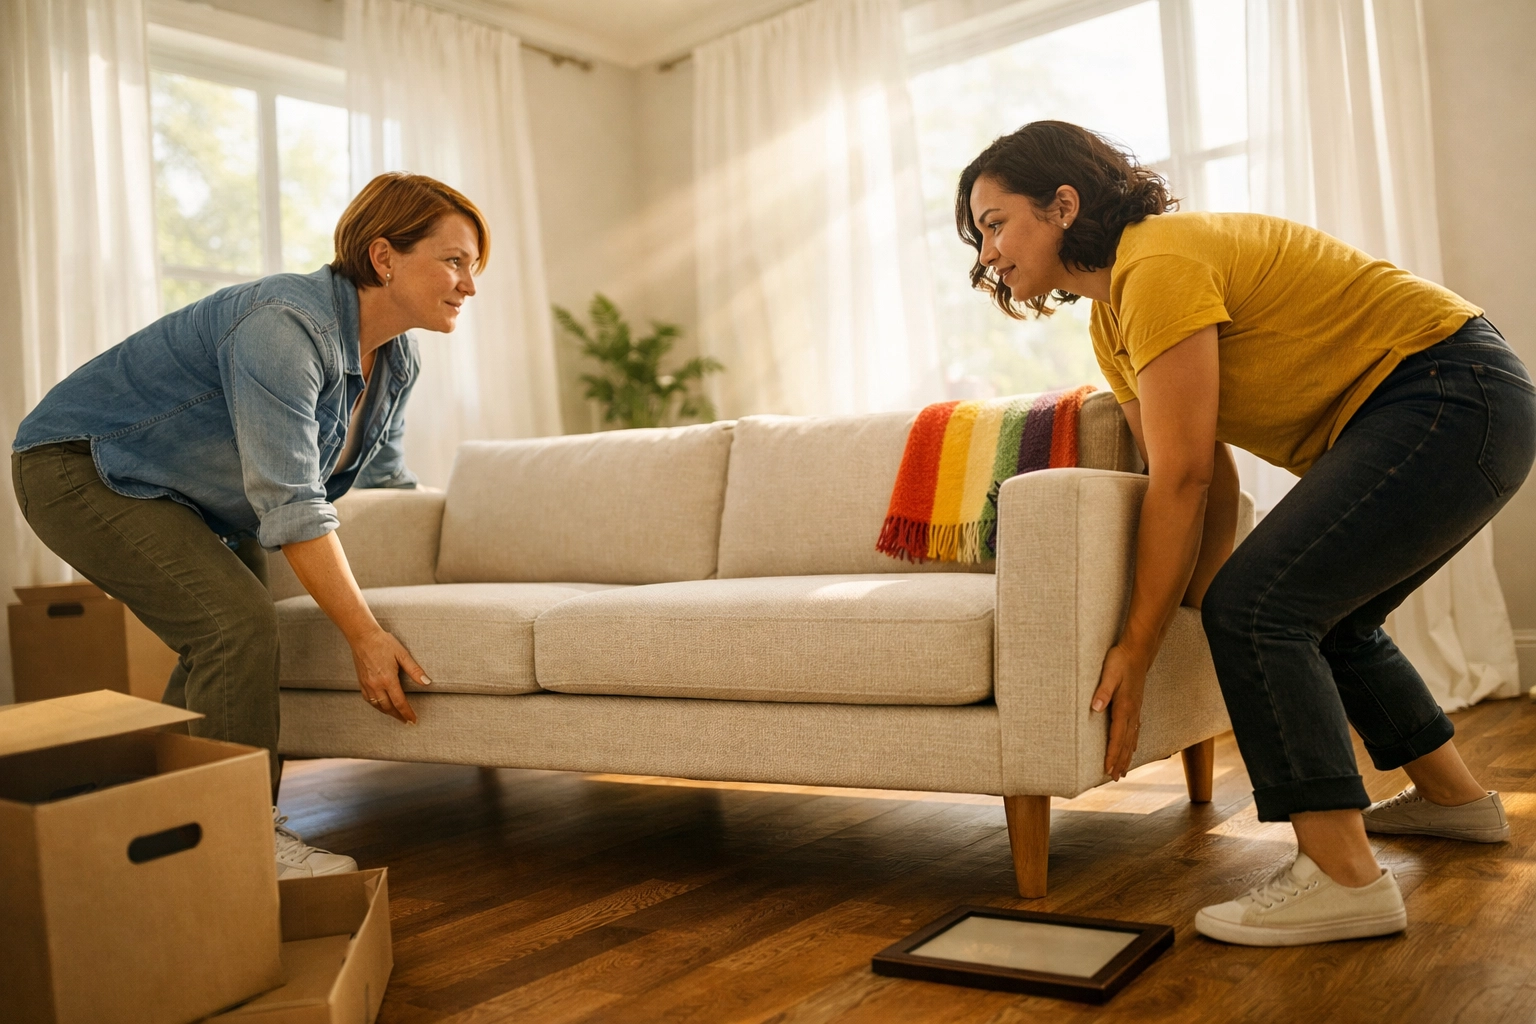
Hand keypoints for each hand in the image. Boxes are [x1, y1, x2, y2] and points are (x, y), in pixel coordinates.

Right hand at [349, 626, 430, 724]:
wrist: (363, 637)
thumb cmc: (383, 643)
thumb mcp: (402, 654)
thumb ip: (415, 670)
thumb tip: (427, 682)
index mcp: (388, 679)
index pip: (400, 703)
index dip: (407, 713)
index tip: (413, 720)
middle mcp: (376, 685)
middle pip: (388, 707)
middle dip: (398, 716)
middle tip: (406, 721)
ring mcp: (367, 685)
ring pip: (378, 705)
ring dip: (388, 713)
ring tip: (396, 716)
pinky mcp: (361, 682)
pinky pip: (368, 700)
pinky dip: (376, 706)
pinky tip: (381, 705)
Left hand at [1091, 644, 1148, 779]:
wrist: (1138, 651)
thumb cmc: (1121, 660)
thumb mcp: (1109, 673)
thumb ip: (1103, 691)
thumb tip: (1094, 708)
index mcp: (1124, 707)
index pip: (1117, 736)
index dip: (1112, 754)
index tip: (1107, 770)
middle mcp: (1132, 712)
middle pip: (1126, 742)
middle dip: (1120, 761)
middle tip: (1115, 779)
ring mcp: (1136, 709)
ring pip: (1132, 738)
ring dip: (1127, 755)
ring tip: (1123, 771)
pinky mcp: (1136, 706)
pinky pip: (1135, 730)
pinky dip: (1133, 743)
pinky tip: (1132, 749)